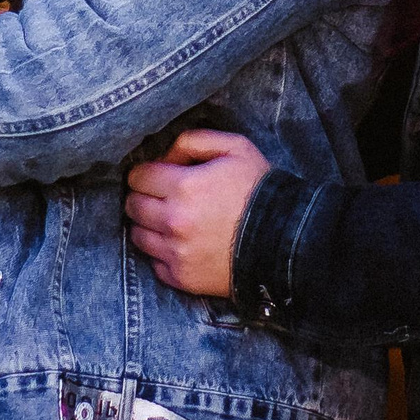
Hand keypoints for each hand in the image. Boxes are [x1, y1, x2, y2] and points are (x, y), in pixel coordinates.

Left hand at [126, 131, 269, 297]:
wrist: (286, 242)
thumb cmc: (260, 191)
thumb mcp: (235, 148)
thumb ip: (193, 141)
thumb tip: (165, 155)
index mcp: (184, 187)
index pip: (138, 177)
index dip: (146, 173)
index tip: (158, 176)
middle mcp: (174, 221)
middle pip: (133, 206)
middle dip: (144, 197)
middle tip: (162, 197)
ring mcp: (177, 252)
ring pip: (138, 235)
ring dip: (149, 225)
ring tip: (170, 221)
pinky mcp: (183, 278)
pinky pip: (154, 263)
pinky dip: (162, 253)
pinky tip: (181, 244)